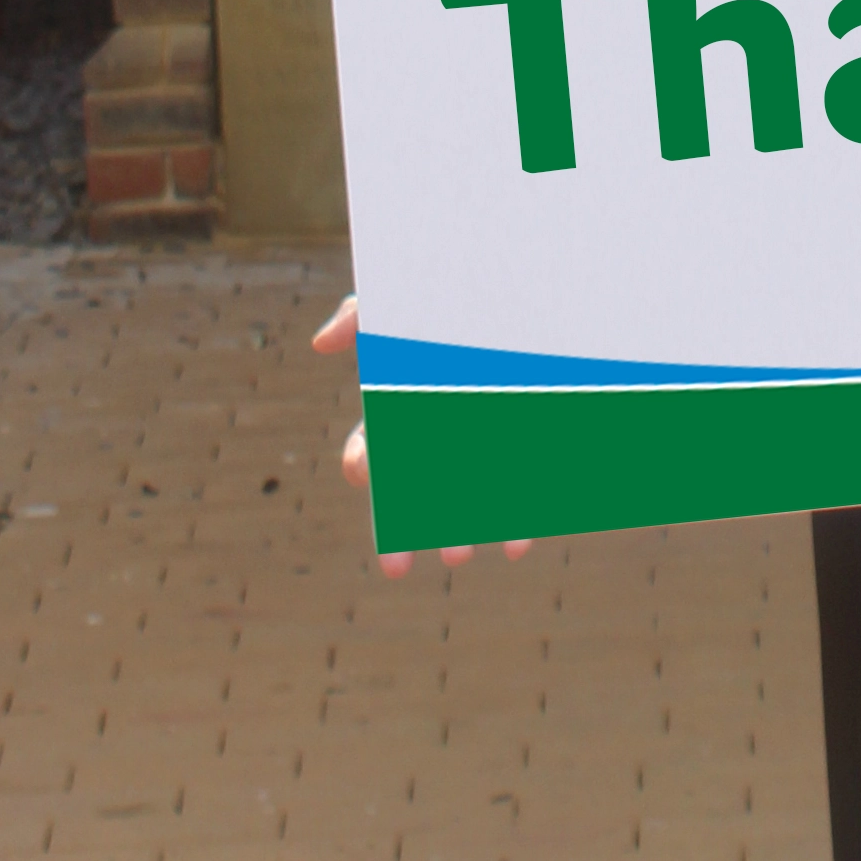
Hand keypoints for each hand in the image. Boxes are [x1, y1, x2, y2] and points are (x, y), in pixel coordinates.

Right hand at [312, 295, 531, 576]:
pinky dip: (518, 521)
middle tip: (397, 567)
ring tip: (458, 556)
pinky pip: (518, 494)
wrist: (539, 293)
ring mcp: (482, 447)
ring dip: (461, 530)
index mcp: (402, 408)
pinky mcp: (526, 449)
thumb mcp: (406, 297)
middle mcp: (439, 438)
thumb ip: (363, 312)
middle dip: (402, 529)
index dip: (366, 464)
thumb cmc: (457, 295)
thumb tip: (321, 344)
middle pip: (413, 492)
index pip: (373, 449)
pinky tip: (516, 544)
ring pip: (465, 502)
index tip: (365, 471)